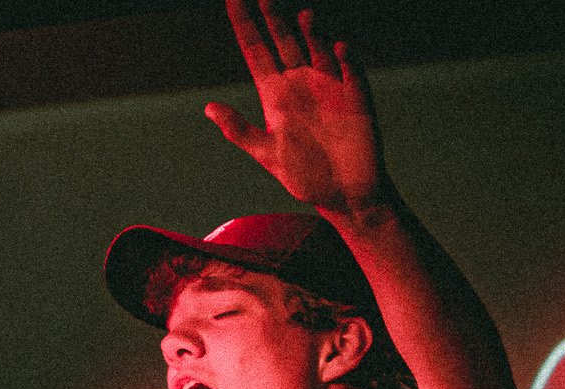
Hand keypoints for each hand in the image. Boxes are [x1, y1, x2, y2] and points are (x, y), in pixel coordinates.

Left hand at [206, 0, 386, 216]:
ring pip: (317, 48)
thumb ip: (239, 130)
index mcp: (275, 93)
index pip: (255, 49)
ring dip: (311, 32)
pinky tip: (338, 47)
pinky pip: (350, 70)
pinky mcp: (355, 96)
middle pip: (284, 40)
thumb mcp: (267, 155)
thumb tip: (209, 107)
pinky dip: (345, 58)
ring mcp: (329, 85)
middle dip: (274, 18)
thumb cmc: (304, 177)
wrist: (345, 195)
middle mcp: (301, 81)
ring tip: (302, 16)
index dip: (244, 24)